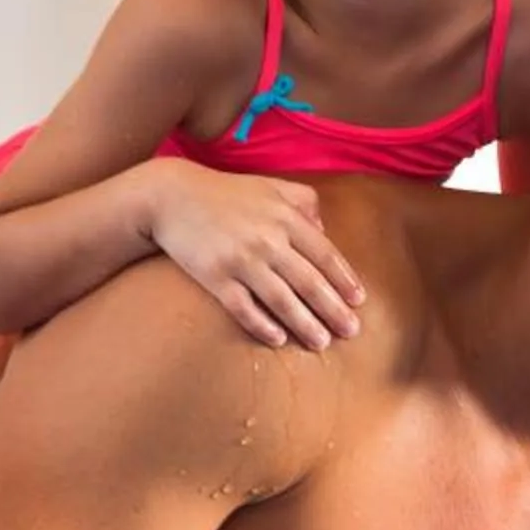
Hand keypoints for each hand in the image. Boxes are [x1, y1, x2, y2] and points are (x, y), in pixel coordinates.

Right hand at [142, 158, 366, 349]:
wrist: (170, 196)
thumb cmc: (225, 193)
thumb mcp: (270, 186)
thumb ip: (303, 202)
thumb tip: (325, 230)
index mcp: (285, 217)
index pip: (325, 255)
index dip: (344, 280)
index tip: (359, 301)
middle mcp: (267, 240)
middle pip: (309, 282)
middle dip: (333, 309)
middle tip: (351, 332)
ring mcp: (240, 259)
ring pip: (281, 299)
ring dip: (305, 324)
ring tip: (322, 343)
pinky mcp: (214, 275)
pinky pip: (243, 307)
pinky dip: (262, 324)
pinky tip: (278, 339)